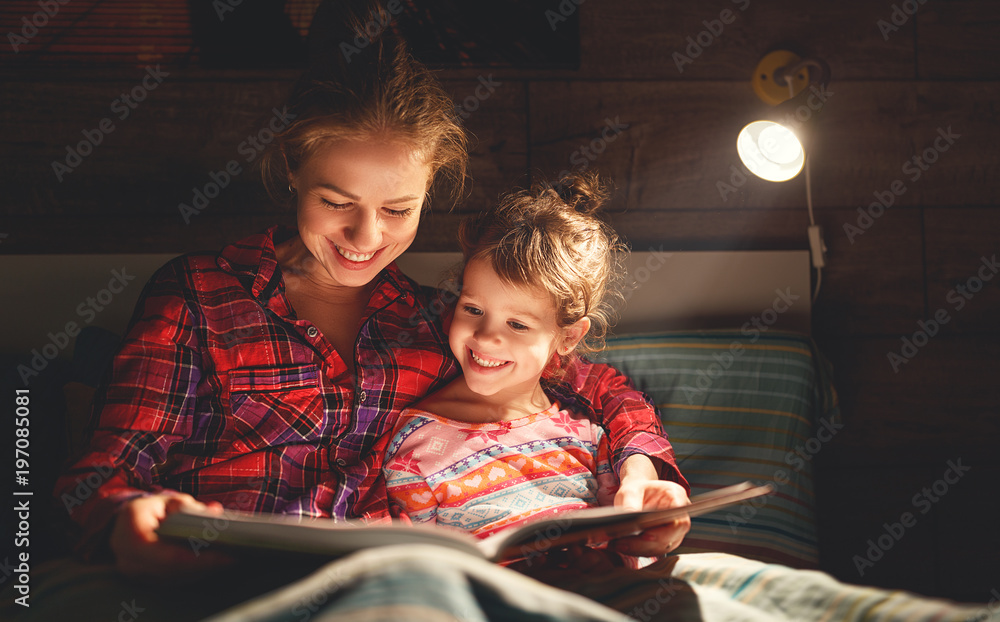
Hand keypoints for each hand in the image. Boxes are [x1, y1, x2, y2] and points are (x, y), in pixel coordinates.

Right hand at [110, 491, 233, 582]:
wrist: (123, 524)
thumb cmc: (149, 510)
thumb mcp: (167, 501)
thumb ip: (189, 507)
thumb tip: (214, 512)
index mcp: (132, 531)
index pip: (170, 555)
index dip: (201, 559)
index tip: (227, 557)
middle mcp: (128, 557)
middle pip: (175, 570)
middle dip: (207, 566)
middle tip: (234, 559)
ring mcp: (134, 573)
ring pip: (175, 579)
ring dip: (203, 572)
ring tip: (228, 561)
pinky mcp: (142, 580)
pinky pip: (172, 581)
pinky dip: (194, 574)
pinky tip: (213, 566)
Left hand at [611, 455, 691, 556]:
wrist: (636, 495)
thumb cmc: (636, 490)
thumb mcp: (630, 491)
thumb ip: (631, 504)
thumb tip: (629, 520)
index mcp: (677, 498)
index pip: (678, 520)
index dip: (664, 532)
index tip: (645, 535)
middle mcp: (679, 516)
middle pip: (669, 538)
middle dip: (645, 544)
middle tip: (623, 543)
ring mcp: (674, 531)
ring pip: (661, 547)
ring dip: (639, 549)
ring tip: (618, 545)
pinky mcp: (664, 541)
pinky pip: (654, 550)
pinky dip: (638, 550)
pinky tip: (622, 546)